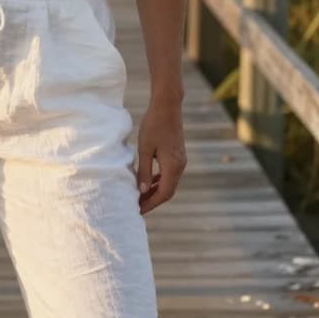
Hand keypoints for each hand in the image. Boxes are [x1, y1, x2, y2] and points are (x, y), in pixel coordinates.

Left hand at [134, 100, 186, 214]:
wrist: (167, 106)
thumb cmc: (153, 125)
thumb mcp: (144, 149)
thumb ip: (144, 171)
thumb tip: (142, 191)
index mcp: (172, 166)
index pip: (163, 193)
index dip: (151, 204)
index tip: (138, 210)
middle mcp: (180, 165)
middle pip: (168, 191)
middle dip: (153, 201)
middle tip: (138, 207)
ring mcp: (181, 161)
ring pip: (169, 183)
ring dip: (156, 192)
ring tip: (141, 198)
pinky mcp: (178, 155)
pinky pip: (170, 174)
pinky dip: (159, 181)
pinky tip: (148, 183)